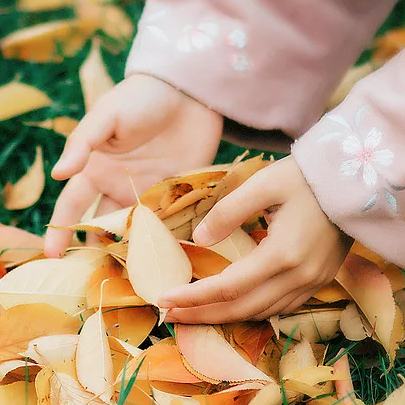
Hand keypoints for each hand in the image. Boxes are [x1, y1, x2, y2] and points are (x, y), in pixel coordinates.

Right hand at [44, 74, 222, 257]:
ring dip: (132, 247)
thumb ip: (83, 143)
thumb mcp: (106, 115)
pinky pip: (167, 218)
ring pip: (135, 227)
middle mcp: (120, 185)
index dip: (60, 229)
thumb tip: (58, 174)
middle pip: (104, 224)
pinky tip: (162, 255)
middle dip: (99, 247)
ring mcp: (149, 191)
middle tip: (96, 276)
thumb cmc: (141, 98)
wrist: (187, 94)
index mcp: (97, 169)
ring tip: (131, 274)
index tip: (51, 256)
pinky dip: (164, 235)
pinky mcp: (176, 192)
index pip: (74, 205)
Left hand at [159, 156, 352, 323]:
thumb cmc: (304, 178)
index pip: (228, 286)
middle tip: (171, 314)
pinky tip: (235, 304)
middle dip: (203, 314)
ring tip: (197, 312)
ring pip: (262, 312)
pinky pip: (281, 307)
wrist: (350, 182)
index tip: (165, 299)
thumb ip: (228, 212)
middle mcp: (298, 276)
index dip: (194, 296)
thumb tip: (198, 239)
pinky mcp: (318, 279)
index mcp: (283, 253)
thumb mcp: (263, 185)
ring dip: (226, 316)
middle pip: (242, 307)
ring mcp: (312, 281)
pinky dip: (252, 310)